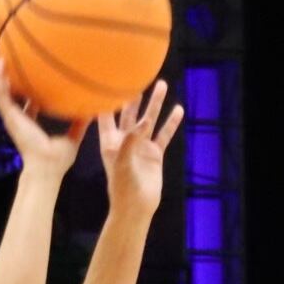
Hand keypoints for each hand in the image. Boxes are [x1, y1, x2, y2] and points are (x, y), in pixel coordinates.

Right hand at [0, 60, 86, 177]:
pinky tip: (0, 64)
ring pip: (2, 92)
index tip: (32, 77)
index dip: (28, 91)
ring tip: (1, 57)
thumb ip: (79, 124)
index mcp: (31, 123)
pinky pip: (1, 94)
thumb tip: (92, 112)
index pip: (27, 104)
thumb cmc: (58, 160)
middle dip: (11, 80)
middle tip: (13, 62)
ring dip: (0, 75)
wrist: (47, 168)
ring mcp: (13, 117)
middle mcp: (20, 119)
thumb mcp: (72, 138)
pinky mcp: (10, 116)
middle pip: (12, 95)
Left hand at [95, 82, 182, 216]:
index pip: (105, 115)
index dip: (106, 99)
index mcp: (110, 141)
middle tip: (139, 76)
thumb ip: (130, 141)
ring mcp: (140, 146)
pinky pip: (164, 134)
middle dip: (134, 95)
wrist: (136, 207)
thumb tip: (143, 123)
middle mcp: (125, 140)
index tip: (107, 79)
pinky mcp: (154, 154)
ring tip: (162, 84)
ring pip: (149, 119)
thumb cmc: (122, 187)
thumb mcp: (122, 162)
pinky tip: (178, 110)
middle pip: (129, 112)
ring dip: (155, 103)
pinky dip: (171, 123)